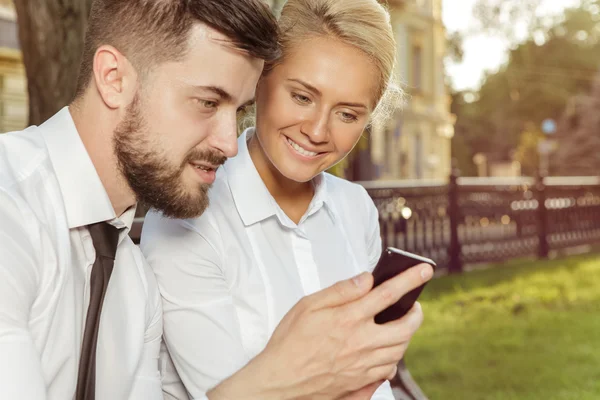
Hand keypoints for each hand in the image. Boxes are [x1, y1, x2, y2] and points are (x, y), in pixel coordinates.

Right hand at [208, 263, 431, 399]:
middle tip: (415, 304)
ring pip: (401, 349)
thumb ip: (340, 291)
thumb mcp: (308, 305)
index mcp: (349, 318)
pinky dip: (394, 357)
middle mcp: (362, 342)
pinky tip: (387, 350)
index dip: (410, 279)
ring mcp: (364, 364)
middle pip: (406, 326)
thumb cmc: (290, 341)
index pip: (388, 293)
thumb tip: (366, 278)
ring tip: (402, 324)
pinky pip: (389, 369)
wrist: (280, 380)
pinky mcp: (361, 381)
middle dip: (417, 313)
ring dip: (408, 334)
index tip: (425, 271)